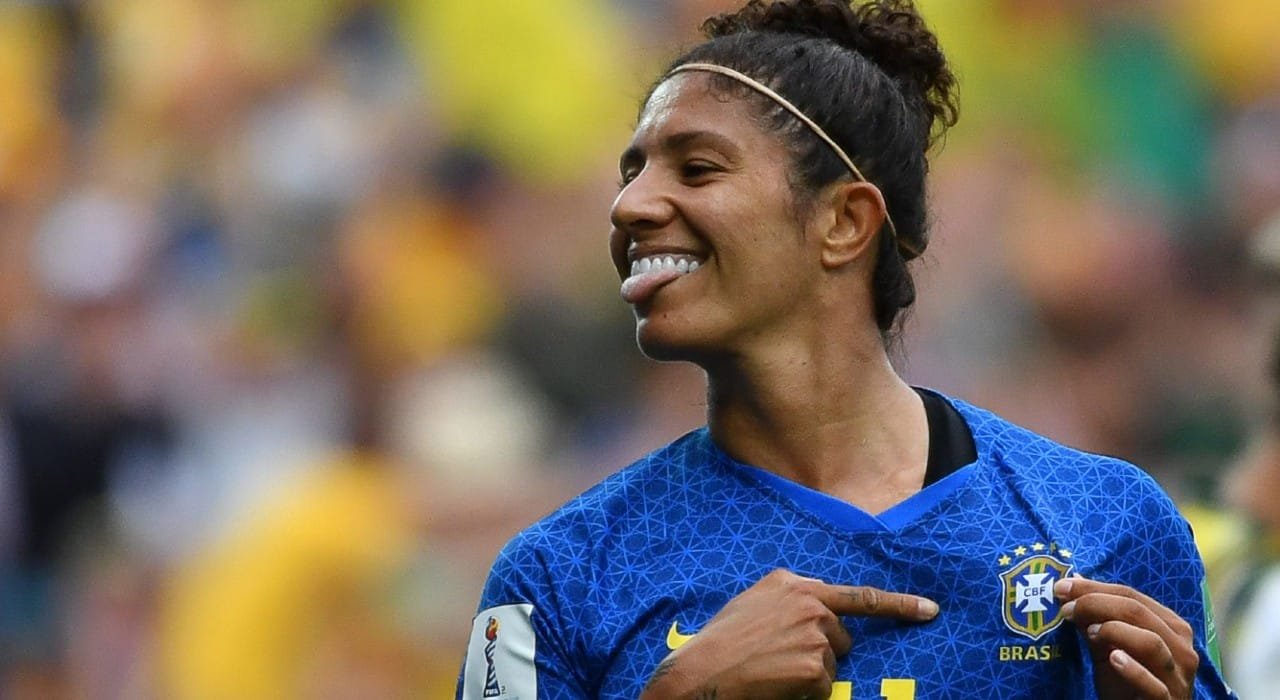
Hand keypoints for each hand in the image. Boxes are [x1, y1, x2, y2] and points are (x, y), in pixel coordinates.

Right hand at [640, 569, 938, 699]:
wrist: (700, 674)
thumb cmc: (719, 644)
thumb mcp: (751, 605)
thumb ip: (787, 601)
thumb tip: (819, 614)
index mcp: (791, 583)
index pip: (856, 595)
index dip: (898, 605)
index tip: (930, 611)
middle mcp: (809, 602)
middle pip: (841, 636)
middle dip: (820, 651)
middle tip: (777, 659)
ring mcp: (815, 634)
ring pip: (832, 663)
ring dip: (809, 673)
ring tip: (771, 670)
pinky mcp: (815, 665)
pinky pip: (823, 687)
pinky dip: (804, 692)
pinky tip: (776, 684)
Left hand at [1054, 576, 1197, 698]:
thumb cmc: (1126, 684)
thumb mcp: (1107, 649)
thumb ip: (1095, 620)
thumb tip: (1073, 584)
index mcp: (1171, 628)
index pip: (1133, 596)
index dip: (1095, 588)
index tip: (1062, 587)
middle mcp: (1181, 648)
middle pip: (1140, 613)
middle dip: (1098, 603)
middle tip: (1067, 608)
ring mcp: (1178, 677)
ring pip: (1152, 643)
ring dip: (1115, 630)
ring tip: (1089, 631)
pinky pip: (1155, 685)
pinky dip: (1133, 669)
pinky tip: (1113, 658)